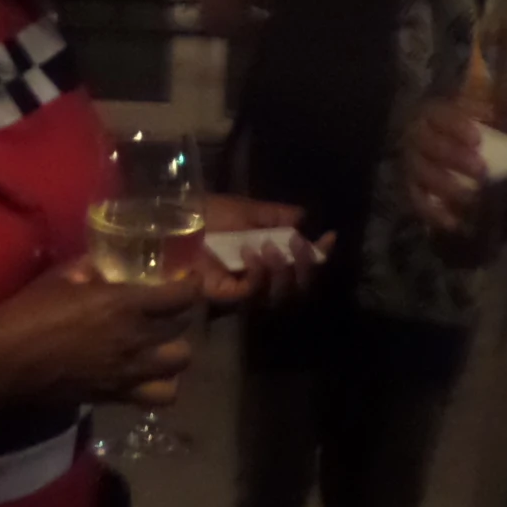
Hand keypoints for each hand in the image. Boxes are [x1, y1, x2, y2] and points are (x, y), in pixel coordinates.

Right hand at [0, 261, 199, 409]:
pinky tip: (148, 373)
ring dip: (176, 349)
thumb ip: (89, 269)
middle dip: (181, 313)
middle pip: (183, 327)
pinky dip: (162, 385)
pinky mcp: (117, 396)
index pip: (181, 296)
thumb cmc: (28, 314)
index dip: (191, 284)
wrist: (6, 363)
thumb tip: (102, 267)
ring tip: (162, 341)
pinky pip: (160, 396)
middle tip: (168, 306)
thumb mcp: (59, 278)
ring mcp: (129, 371)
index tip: (186, 277)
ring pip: (181, 363)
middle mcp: (135, 339)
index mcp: (124, 304)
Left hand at [198, 196, 328, 309]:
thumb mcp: (248, 209)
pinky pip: (251, 293)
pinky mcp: (225, 295)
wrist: (177, 219)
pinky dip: (257, 274)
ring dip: (281, 270)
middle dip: (306, 267)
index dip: (321, 256)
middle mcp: (262, 277)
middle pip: (299, 289)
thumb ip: (277, 216)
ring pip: (279, 296)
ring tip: (269, 246)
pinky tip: (251, 253)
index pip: (305, 265)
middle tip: (297, 244)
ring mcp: (244, 288)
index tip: (329, 238)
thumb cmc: (210, 214)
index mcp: (271, 256)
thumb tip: (303, 217)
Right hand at [407, 98, 485, 237]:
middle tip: (481, 170)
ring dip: (446, 187)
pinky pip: (416, 201)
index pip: (441, 116)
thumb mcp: (462, 108)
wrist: (413, 134)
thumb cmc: (448, 122)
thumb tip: (497, 115)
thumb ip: (480, 110)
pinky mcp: (407, 186)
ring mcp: (408, 163)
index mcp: (429, 114)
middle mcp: (414, 137)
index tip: (478, 140)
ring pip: (422, 175)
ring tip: (472, 196)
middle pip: (431, 147)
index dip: (457, 127)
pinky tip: (453, 222)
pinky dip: (433, 213)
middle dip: (455, 159)